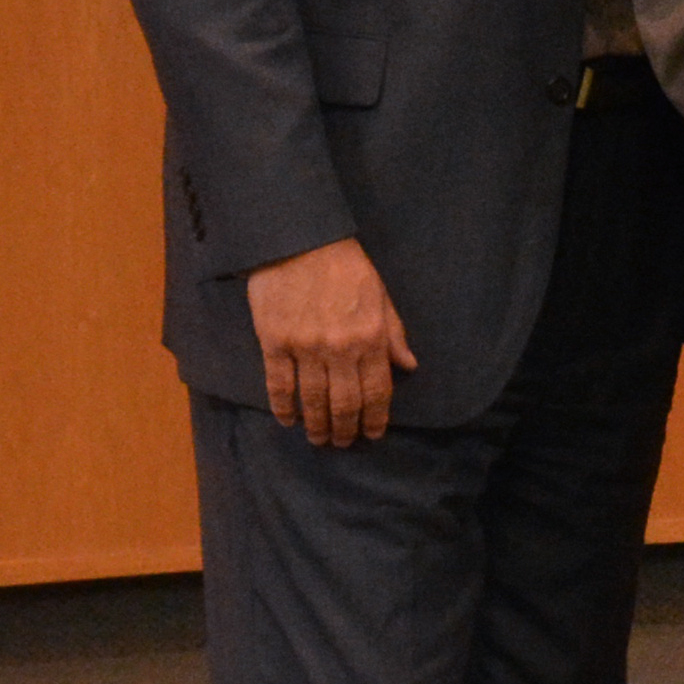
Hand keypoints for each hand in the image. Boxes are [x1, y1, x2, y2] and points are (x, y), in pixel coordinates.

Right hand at [246, 236, 413, 447]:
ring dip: (317, 425)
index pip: (377, 390)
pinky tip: (288, 421)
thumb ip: (393, 333)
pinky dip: (284, 407)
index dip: (375, 418)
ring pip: (313, 400)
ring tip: (318, 438)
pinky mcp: (274, 342)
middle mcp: (341, 349)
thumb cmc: (345, 266)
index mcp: (371, 337)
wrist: (299, 240)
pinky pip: (279, 384)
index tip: (372, 434)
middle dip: (345, 429)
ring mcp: (306, 348)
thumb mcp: (380, 295)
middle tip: (342, 442)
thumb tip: (409, 366)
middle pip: (345, 402)